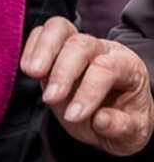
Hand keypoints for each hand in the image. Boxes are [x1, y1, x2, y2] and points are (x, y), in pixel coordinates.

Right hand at [21, 17, 153, 157]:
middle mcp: (102, 49)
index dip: (88, 92)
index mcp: (127, 67)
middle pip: (81, 45)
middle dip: (62, 72)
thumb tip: (100, 120)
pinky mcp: (56, 44)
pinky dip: (31, 47)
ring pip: (59, 28)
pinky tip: (27, 69)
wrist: (115, 109)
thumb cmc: (123, 119)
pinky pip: (41, 31)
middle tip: (49, 100)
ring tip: (32, 73)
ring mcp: (77, 43)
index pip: (106, 69)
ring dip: (43, 49)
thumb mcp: (134, 133)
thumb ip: (122, 127)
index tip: (73, 116)